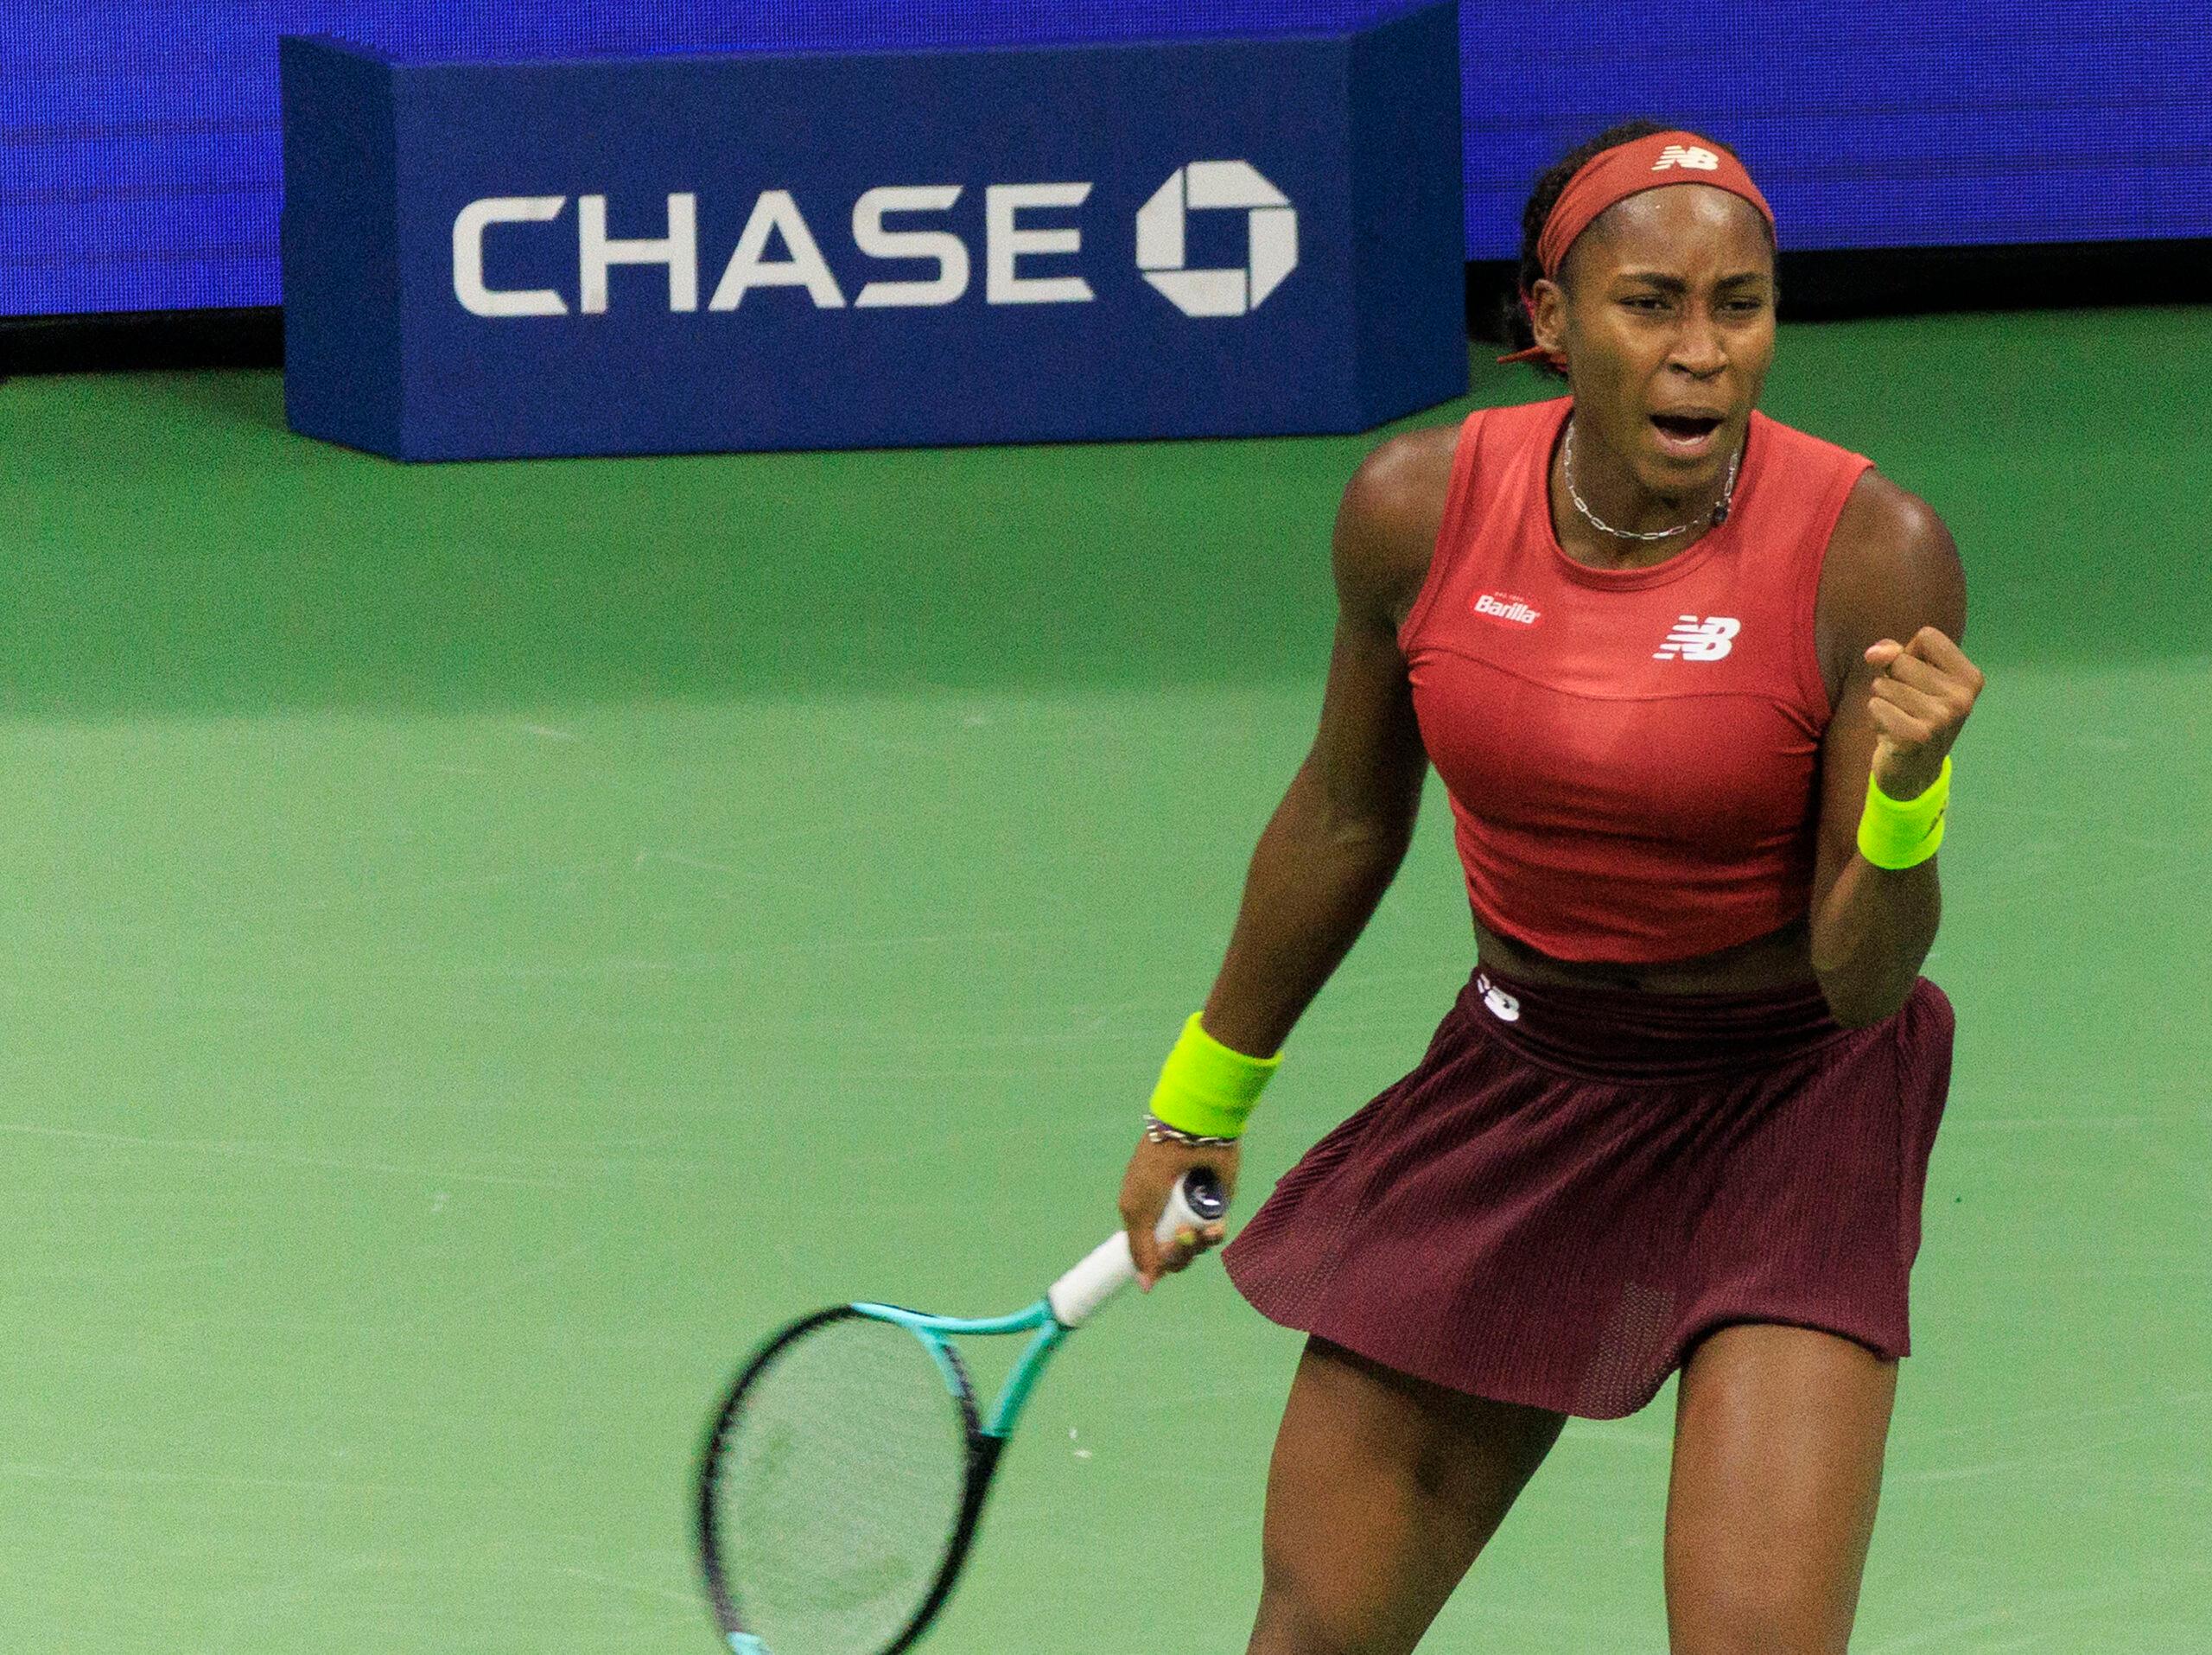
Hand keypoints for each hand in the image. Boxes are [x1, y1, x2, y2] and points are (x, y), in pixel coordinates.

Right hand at [1118, 1134, 1237, 1290]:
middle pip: (1176, 1256)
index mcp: (1147, 1216)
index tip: (1158, 1267)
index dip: (1158, 1264)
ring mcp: (1196, 1211)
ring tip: (1192, 1230)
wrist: (1187, 1137)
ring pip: (1198, 1248)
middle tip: (1177, 1240)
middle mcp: (1172, 1215)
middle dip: (1177, 1255)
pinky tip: (1211, 1229)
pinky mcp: (1219, 1205)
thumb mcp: (1135, 1209)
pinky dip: (1215, 1235)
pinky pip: (1218, 1232)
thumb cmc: (1154, 1169)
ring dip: (1196, 1246)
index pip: (1153, 1254)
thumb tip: (1146, 1287)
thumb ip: (1140, 1249)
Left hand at [1864, 626, 1984, 799]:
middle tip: (1907, 705)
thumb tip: (1875, 653)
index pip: (1927, 636)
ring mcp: (1943, 717)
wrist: (1914, 769)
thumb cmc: (1913, 713)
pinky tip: (1892, 732)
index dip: (1910, 653)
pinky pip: (1876, 705)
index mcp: (1970, 677)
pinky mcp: (1918, 735)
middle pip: (1900, 661)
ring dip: (1882, 700)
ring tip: (1899, 718)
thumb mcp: (1910, 676)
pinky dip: (1875, 716)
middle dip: (1892, 680)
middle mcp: (1962, 696)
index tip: (1917, 679)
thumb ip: (1893, 652)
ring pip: (1883, 684)